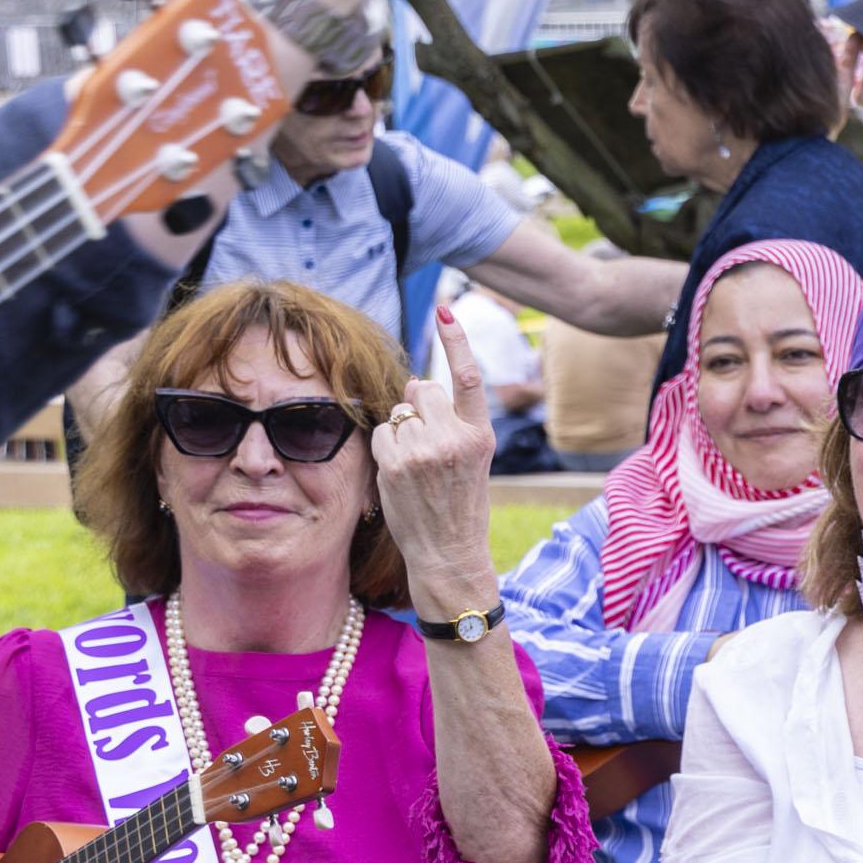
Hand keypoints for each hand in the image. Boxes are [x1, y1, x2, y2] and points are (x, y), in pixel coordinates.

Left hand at [376, 315, 499, 620]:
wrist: (449, 553)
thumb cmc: (459, 505)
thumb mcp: (470, 460)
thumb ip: (450, 420)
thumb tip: (417, 380)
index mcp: (481, 436)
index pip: (468, 377)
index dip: (456, 340)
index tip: (445, 309)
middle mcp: (455, 438)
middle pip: (424, 391)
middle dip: (419, 406)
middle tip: (428, 444)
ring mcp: (423, 451)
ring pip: (399, 412)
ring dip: (401, 432)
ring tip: (417, 468)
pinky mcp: (395, 464)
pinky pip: (381, 433)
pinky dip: (385, 448)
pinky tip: (400, 474)